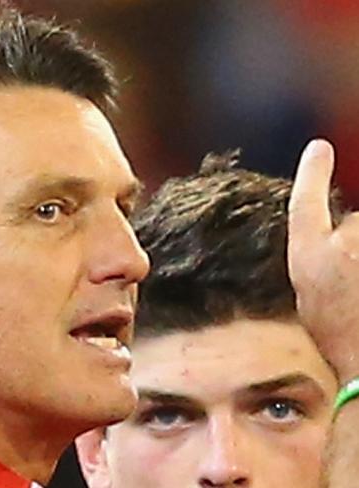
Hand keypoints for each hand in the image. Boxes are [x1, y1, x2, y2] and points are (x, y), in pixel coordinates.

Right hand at [289, 139, 358, 383]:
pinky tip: (355, 282)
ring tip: (356, 283)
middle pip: (356, 223)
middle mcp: (340, 248)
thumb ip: (320, 258)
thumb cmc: (337, 337)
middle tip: (354, 277)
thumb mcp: (310, 296)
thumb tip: (336, 238)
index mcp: (308, 258)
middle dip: (357, 242)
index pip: (305, 204)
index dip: (311, 173)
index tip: (319, 148)